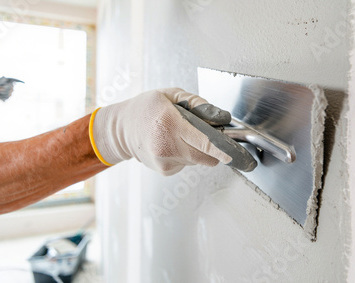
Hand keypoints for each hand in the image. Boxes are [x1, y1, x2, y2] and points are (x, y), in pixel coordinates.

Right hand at [90, 88, 255, 174]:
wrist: (121, 128)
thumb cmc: (146, 108)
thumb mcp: (170, 94)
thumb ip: (197, 103)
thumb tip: (219, 116)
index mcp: (169, 123)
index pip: (203, 141)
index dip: (221, 149)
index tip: (233, 154)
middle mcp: (166, 145)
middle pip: (204, 156)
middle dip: (212, 149)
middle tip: (204, 136)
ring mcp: (165, 161)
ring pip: (197, 160)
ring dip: (196, 150)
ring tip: (179, 136)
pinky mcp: (165, 170)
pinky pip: (187, 164)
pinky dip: (185, 156)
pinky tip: (172, 145)